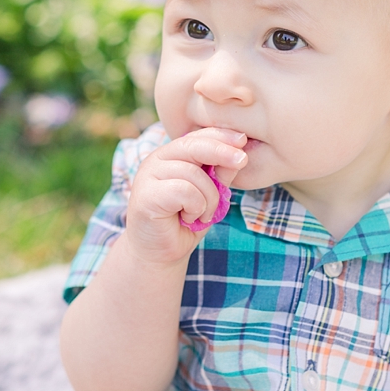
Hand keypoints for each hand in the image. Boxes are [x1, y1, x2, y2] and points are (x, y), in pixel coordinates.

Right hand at [125, 127, 247, 265]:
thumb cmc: (185, 222)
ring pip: (193, 173)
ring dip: (208, 198)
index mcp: (170, 155)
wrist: (160, 254)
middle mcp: (156, 160)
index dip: (221, 136)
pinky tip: (189, 218)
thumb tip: (239, 156)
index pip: (197, 136)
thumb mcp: (209, 194)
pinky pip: (184, 191)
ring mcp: (147, 176)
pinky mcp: (146, 195)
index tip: (243, 140)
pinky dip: (195, 207)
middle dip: (221, 152)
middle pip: (193, 146)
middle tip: (242, 160)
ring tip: (202, 214)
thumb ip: (219, 175)